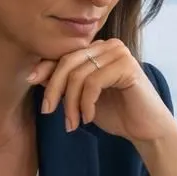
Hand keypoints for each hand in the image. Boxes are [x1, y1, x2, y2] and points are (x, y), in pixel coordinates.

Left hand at [29, 39, 174, 143]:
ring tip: (73, 123)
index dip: (45, 67)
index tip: (30, 82)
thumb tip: (35, 74)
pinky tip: (88, 118)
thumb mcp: (81, 99)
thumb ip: (63, 84)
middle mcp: (109, 45)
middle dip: (54, 88)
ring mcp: (119, 53)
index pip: (64, 54)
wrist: (146, 130)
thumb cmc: (116, 113)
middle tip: (48, 111)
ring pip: (78, 75)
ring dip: (71, 103)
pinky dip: (85, 104)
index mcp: (98, 49)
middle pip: (68, 62)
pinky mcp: (127, 66)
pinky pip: (93, 83)